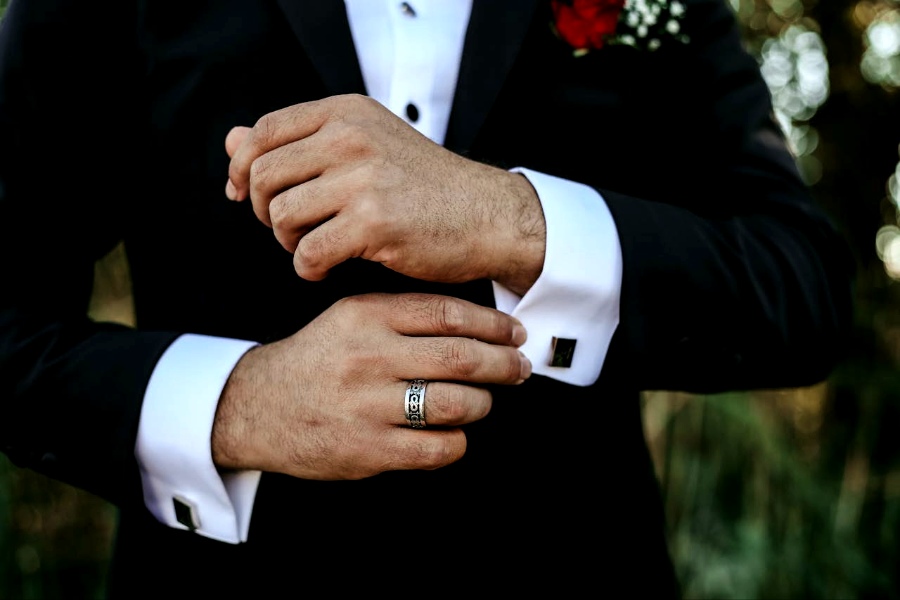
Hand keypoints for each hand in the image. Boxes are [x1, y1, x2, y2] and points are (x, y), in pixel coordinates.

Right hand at [211, 293, 530, 479]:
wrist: (255, 406)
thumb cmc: (317, 359)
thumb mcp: (350, 317)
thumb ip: (403, 313)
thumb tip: (476, 322)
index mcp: (367, 316)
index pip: (449, 313)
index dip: (493, 324)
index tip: (515, 333)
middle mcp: (369, 357)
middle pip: (461, 358)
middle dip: (504, 365)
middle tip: (519, 368)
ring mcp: (368, 405)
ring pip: (456, 404)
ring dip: (482, 403)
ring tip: (484, 401)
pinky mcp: (367, 449)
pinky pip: (437, 448)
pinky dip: (457, 442)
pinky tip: (454, 435)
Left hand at [225, 94, 545, 295]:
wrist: (487, 215)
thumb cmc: (424, 187)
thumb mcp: (363, 148)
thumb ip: (297, 143)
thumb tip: (231, 141)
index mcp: (346, 114)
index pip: (263, 132)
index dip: (242, 167)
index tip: (242, 194)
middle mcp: (351, 138)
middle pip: (262, 176)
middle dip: (263, 210)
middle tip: (291, 228)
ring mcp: (363, 179)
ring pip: (279, 216)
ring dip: (287, 241)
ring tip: (315, 245)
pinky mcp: (374, 223)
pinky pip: (308, 253)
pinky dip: (308, 268)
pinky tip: (326, 267)